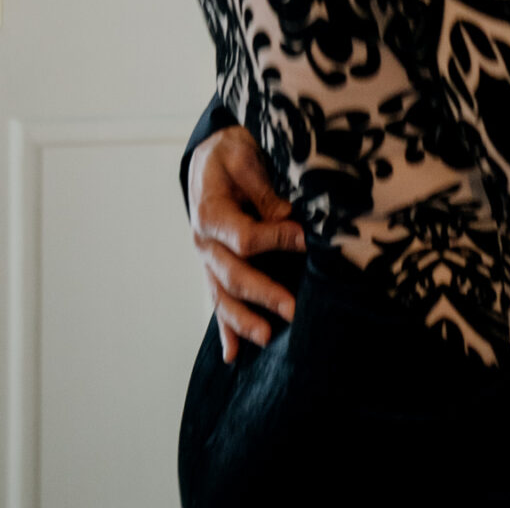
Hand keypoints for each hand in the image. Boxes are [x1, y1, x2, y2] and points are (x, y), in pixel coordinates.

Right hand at [187, 127, 305, 362]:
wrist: (206, 158)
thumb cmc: (228, 154)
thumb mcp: (244, 157)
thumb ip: (262, 189)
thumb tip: (287, 217)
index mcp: (211, 212)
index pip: (244, 236)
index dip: (276, 239)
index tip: (306, 241)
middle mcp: (204, 242)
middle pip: (233, 274)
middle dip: (264, 293)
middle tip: (293, 309)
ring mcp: (207, 260)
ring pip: (222, 296)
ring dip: (243, 320)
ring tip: (267, 338)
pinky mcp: (213, 268)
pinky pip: (217, 300)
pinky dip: (224, 328)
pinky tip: (233, 355)